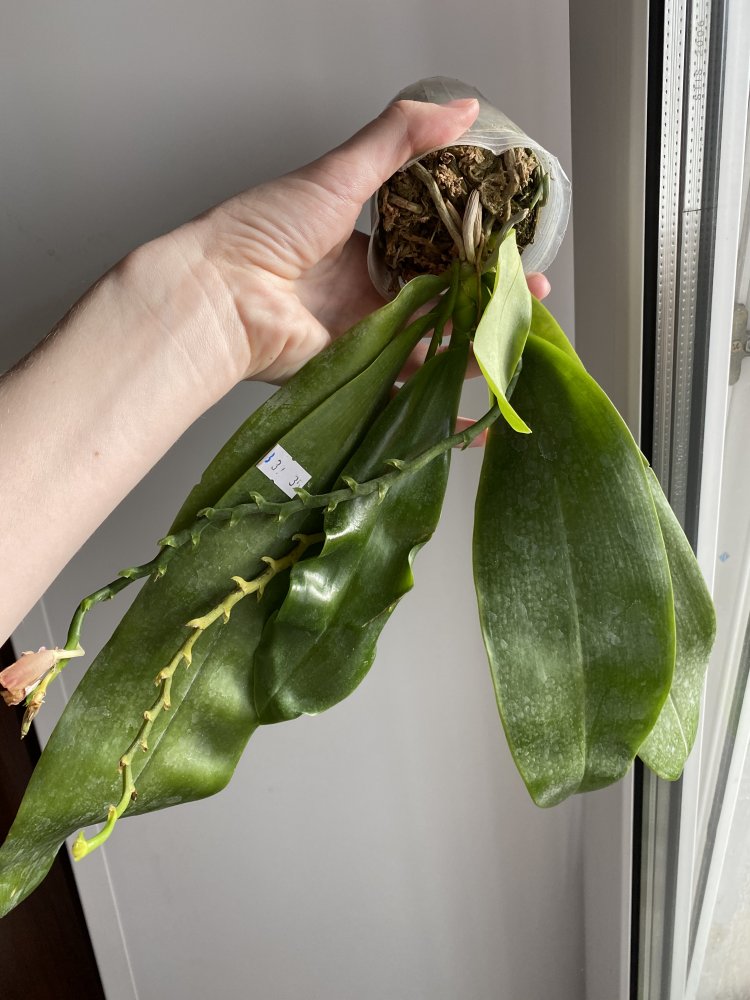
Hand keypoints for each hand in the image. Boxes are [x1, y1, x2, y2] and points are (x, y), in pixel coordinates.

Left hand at [144, 97, 547, 385]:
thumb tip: (462, 109)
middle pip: (443, 291)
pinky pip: (417, 373)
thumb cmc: (264, 229)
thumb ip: (399, 139)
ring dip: (482, 328)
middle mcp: (369, 288)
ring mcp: (369, 331)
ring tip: (525, 318)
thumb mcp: (340, 173)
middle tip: (530, 285)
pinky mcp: (364, 367)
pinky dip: (453, 373)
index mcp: (364, 242)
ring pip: (438, 332)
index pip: (433, 240)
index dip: (474, 240)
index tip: (513, 237)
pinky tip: (490, 364)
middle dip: (489, 289)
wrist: (221, 292)